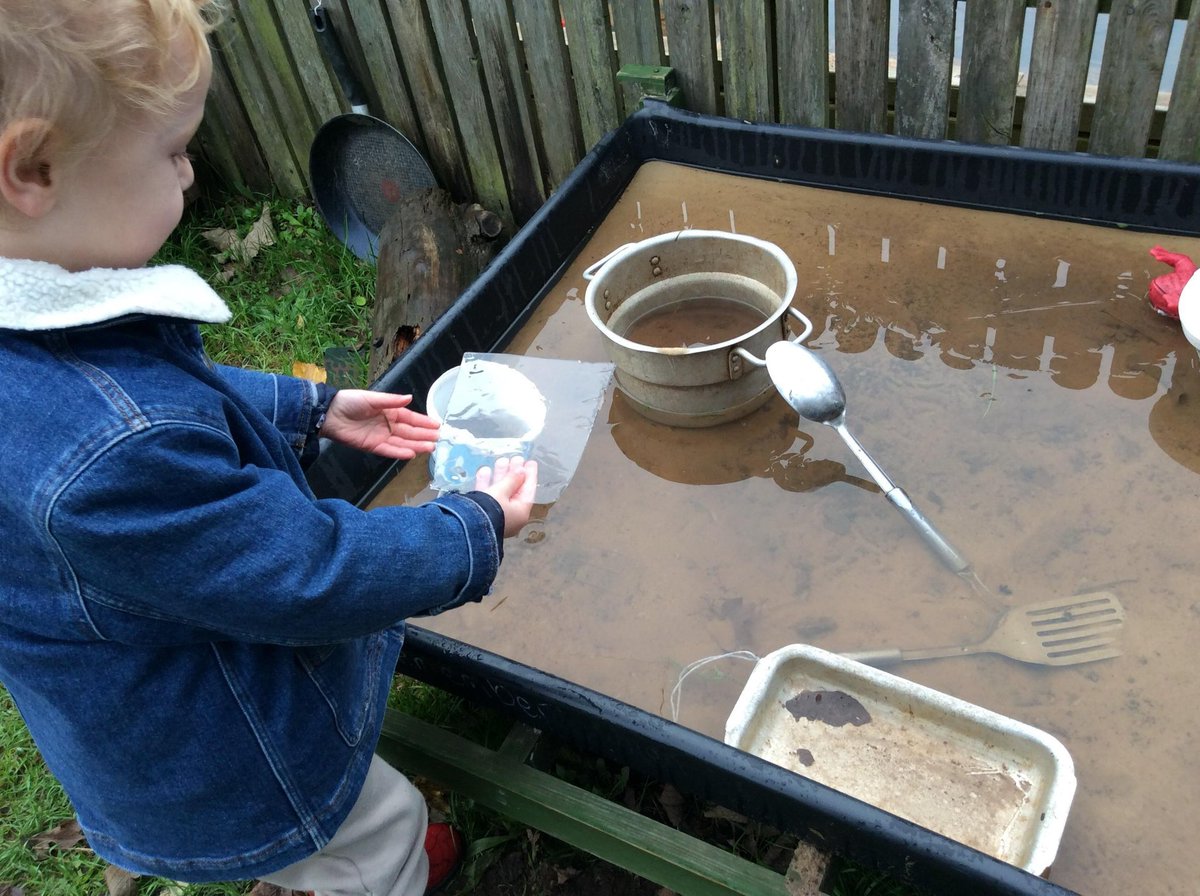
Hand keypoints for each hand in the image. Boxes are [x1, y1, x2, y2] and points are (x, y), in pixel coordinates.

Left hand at [320, 390, 440, 458]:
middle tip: (438, 440)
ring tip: (430, 448)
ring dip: (416, 445)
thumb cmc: (350, 402)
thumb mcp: (372, 398)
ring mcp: (381, 437)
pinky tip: (411, 454)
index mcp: (389, 412)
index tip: (437, 425)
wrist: (330, 414)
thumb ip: (391, 400)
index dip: (423, 422)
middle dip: (423, 436)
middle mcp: (388, 425)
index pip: (410, 418)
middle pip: (409, 432)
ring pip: (402, 443)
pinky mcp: (372, 446)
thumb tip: (410, 398)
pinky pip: (389, 450)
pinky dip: (399, 453)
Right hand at [474, 456, 537, 536]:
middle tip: (516, 458)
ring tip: (501, 460)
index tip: (531, 462)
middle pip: (514, 490)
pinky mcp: (482, 513)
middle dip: (514, 473)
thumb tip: (522, 471)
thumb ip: (512, 480)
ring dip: (500, 476)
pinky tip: (484, 470)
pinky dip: (486, 483)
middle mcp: (510, 515)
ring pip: (500, 491)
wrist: (465, 527)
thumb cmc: (489, 509)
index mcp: (520, 512)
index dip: (530, 475)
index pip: (528, 490)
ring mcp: (496, 515)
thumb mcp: (502, 492)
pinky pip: (486, 496)